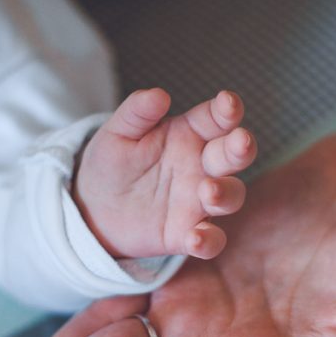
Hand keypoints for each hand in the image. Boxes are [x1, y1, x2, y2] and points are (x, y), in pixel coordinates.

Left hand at [74, 88, 255, 258]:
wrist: (94, 208)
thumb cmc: (111, 163)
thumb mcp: (117, 134)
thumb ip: (136, 113)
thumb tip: (159, 95)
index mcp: (189, 134)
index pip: (215, 119)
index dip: (227, 110)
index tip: (228, 103)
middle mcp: (201, 166)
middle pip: (233, 155)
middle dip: (241, 148)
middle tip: (240, 142)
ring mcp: (198, 202)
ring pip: (231, 196)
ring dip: (226, 193)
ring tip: (208, 191)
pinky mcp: (187, 234)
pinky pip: (211, 240)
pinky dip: (209, 241)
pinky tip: (195, 238)